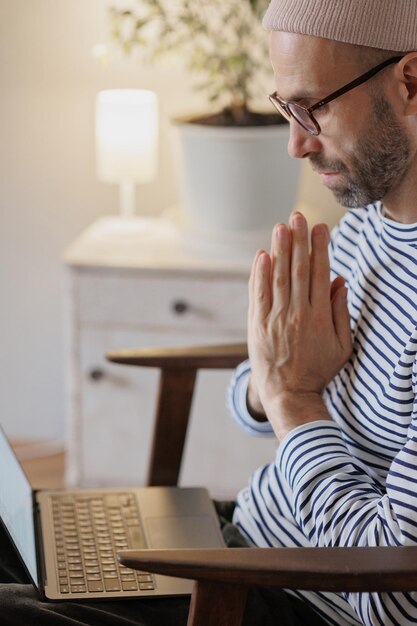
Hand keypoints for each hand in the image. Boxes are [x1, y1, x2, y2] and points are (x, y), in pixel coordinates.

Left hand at [247, 212, 351, 440]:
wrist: (288, 394)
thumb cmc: (318, 370)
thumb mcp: (342, 345)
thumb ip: (341, 312)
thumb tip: (340, 281)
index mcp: (320, 317)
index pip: (320, 274)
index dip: (320, 248)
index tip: (320, 228)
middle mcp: (297, 314)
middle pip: (298, 270)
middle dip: (298, 240)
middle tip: (298, 216)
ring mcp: (275, 319)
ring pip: (277, 277)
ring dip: (279, 250)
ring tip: (281, 227)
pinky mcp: (258, 325)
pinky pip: (258, 294)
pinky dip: (259, 274)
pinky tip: (262, 255)